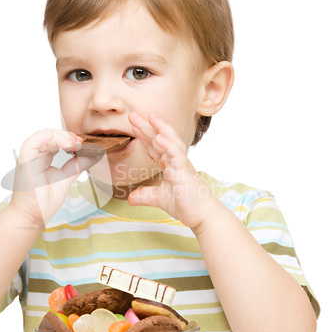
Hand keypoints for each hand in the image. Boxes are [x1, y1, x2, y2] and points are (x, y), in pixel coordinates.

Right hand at [9, 129, 100, 226]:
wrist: (32, 216)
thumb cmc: (43, 201)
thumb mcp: (66, 178)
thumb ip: (77, 166)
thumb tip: (94, 155)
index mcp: (43, 158)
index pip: (55, 140)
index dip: (69, 138)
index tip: (83, 144)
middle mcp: (35, 156)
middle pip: (50, 135)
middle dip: (67, 135)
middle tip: (81, 143)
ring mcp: (29, 158)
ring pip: (42, 135)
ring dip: (60, 136)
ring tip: (73, 144)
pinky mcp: (25, 162)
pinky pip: (32, 142)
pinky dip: (45, 137)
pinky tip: (60, 140)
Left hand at [127, 112, 217, 230]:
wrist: (202, 216)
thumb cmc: (187, 205)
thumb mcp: (159, 198)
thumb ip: (145, 195)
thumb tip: (130, 199)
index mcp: (170, 165)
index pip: (155, 147)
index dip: (144, 136)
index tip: (134, 125)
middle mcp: (176, 161)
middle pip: (160, 139)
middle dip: (147, 127)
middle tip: (133, 115)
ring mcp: (182, 165)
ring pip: (171, 142)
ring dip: (160, 128)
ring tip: (150, 116)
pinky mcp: (185, 172)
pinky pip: (176, 155)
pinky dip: (168, 145)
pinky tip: (159, 137)